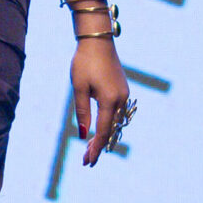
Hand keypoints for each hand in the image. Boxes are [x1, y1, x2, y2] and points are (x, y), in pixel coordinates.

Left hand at [72, 33, 131, 168]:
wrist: (98, 40)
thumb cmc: (84, 62)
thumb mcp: (78, 87)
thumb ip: (82, 111)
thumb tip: (84, 134)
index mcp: (109, 99)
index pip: (103, 130)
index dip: (96, 147)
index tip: (88, 162)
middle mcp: (120, 98)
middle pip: (111, 129)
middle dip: (99, 146)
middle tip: (86, 161)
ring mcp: (124, 94)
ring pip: (115, 122)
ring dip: (104, 135)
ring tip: (91, 150)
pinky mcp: (122, 89)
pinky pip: (116, 112)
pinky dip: (109, 124)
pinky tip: (101, 130)